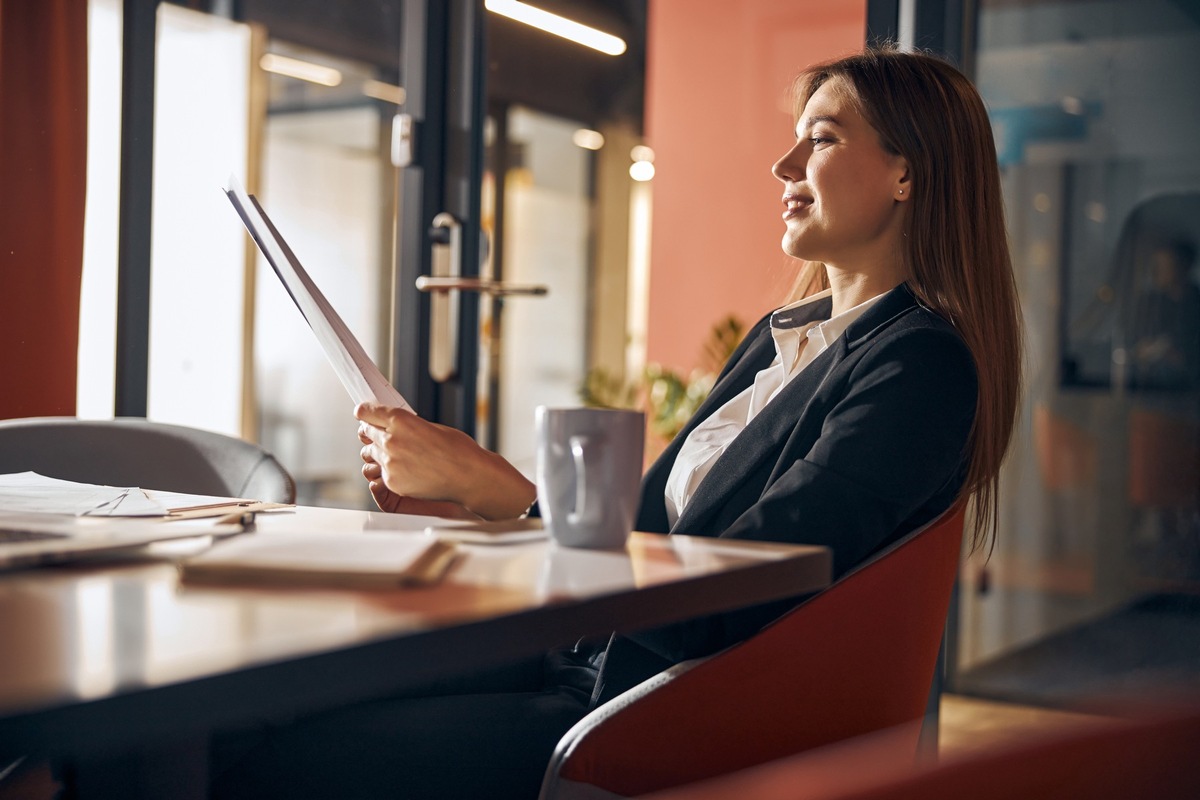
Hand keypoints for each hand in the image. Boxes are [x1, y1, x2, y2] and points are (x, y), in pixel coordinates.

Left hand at [355, 402, 534, 519]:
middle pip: (366, 432)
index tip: (363, 414)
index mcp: (401, 421)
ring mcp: (390, 462)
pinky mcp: (392, 481)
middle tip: (382, 436)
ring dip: (380, 452)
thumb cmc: (457, 450)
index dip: (364, 412)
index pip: (367, 412)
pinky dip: (391, 471)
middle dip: (372, 433)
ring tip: (401, 456)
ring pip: (371, 453)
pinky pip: (382, 473)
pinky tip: (410, 471)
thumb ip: (407, 426)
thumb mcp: (431, 427)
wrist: (467, 476)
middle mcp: (391, 440)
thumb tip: (394, 426)